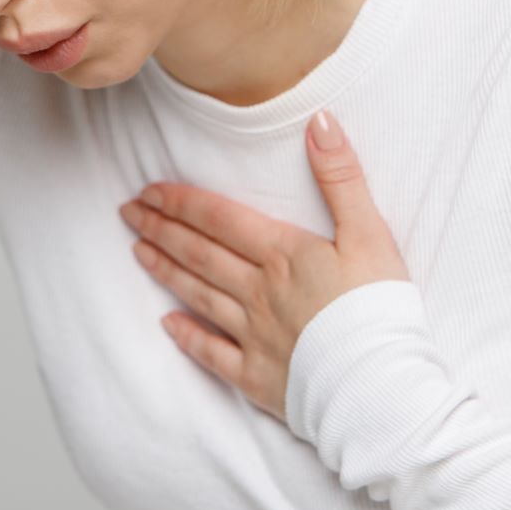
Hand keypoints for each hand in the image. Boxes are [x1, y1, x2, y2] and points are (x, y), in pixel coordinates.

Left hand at [117, 108, 411, 423]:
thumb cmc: (381, 309)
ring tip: (138, 251)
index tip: (149, 191)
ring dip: (166, 271)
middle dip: (161, 229)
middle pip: (200, 254)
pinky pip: (214, 354)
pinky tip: (167, 325)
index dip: (182, 202)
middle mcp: (259, 292)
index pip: (219, 219)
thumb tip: (320, 122)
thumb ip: (342, 177)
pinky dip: (189, 337)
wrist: (382, 387)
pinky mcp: (259, 377)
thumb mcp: (370, 234)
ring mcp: (255, 336)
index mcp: (284, 255)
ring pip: (199, 296)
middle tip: (127, 213)